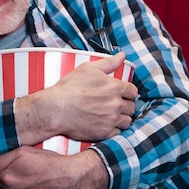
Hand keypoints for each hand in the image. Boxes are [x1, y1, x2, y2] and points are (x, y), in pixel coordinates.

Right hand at [15, 51, 137, 145]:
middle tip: (116, 105)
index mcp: (114, 87)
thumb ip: (108, 62)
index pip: (133, 91)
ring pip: (127, 121)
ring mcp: (111, 119)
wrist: (56, 108)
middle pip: (132, 107)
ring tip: (112, 115)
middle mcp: (116, 104)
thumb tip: (122, 55)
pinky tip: (106, 124)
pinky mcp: (104, 132)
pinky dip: (114, 129)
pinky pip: (118, 133)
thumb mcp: (88, 69)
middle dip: (126, 105)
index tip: (123, 94)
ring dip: (122, 118)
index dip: (128, 92)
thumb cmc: (70, 88)